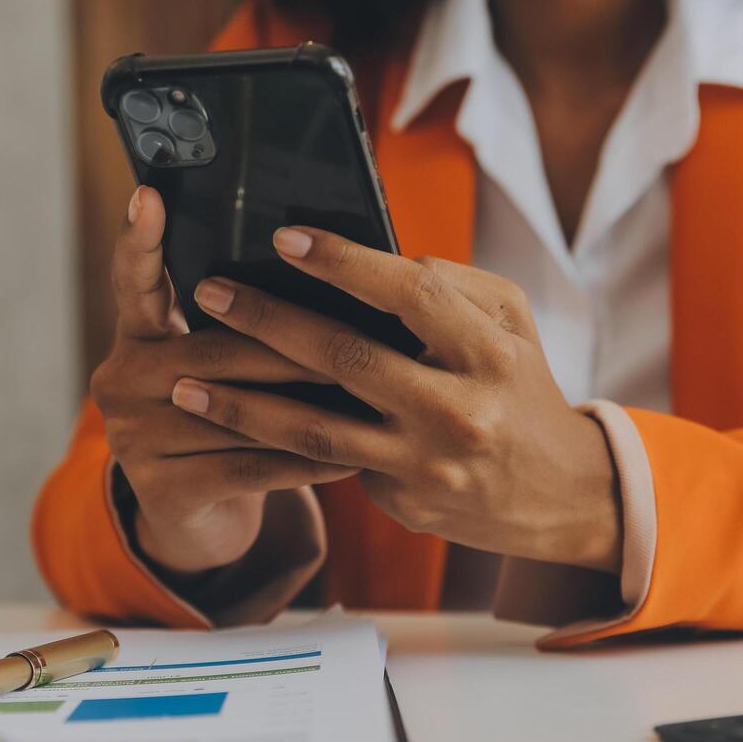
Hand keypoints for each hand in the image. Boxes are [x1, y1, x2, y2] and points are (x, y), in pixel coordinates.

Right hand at [91, 190, 357, 575]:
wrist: (201, 519)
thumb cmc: (232, 422)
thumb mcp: (227, 369)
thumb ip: (248, 327)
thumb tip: (326, 275)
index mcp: (137, 336)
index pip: (135, 280)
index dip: (140, 239)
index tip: (149, 195)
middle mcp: (120, 379)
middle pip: (210, 352)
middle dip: (287, 348)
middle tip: (355, 338)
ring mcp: (132, 438)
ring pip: (232, 412)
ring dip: (306, 407)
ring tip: (370, 396)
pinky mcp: (160, 490)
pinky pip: (245, 468)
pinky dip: (304, 462)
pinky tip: (353, 457)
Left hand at [171, 227, 621, 572]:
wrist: (558, 494)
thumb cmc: (522, 387)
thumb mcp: (510, 323)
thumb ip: (448, 286)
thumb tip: (366, 262)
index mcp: (488, 353)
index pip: (408, 295)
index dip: (343, 263)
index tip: (285, 239)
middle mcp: (457, 411)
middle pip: (345, 359)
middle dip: (267, 323)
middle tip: (209, 293)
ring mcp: (426, 465)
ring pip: (315, 432)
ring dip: (241, 406)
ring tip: (184, 384)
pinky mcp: (402, 503)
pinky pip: (331, 465)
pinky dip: (278, 442)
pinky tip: (232, 423)